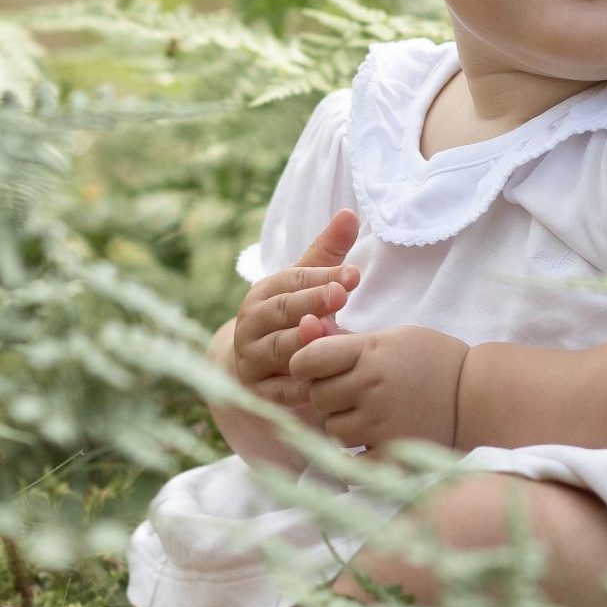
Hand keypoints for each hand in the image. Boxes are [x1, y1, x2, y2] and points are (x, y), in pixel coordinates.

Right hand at [231, 207, 362, 428]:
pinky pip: (279, 391)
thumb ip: (327, 253)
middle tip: (339, 296)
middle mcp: (252, 324)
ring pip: (278, 349)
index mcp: (265, 293)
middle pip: (282, 311)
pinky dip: (299, 387)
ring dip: (302, 342)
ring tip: (326, 333)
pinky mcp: (259, 393)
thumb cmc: (288, 318)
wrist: (252, 369)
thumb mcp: (304, 285)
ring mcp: (252, 359)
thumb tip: (350, 213)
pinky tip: (323, 382)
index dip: (322, 276)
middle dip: (310, 302)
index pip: (293, 280)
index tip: (353, 274)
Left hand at [288, 320, 469, 451]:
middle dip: (327, 395)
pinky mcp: (393, 452)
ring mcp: (381, 422)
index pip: (308, 359)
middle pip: (317, 396)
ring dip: (343, 424)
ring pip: (332, 429)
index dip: (305, 364)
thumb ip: (344, 339)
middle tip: (350, 392)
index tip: (316, 367)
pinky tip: (370, 443)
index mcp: (370, 352)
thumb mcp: (391, 338)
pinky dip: (355, 457)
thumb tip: (302, 325)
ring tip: (368, 416)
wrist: (478, 393)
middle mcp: (371, 386)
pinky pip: (351, 463)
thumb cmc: (432, 359)